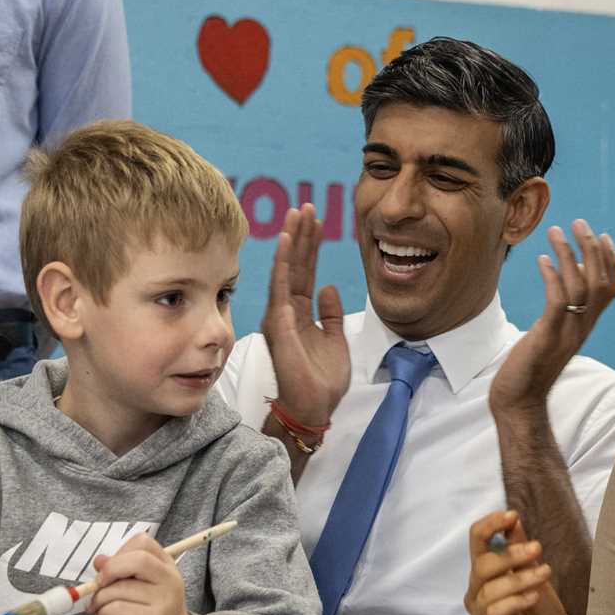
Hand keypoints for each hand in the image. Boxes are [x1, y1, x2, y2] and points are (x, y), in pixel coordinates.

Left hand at [89, 534, 214, 614]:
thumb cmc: (156, 611)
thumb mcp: (145, 585)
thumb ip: (124, 570)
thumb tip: (100, 560)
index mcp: (167, 565)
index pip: (142, 542)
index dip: (120, 552)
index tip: (110, 568)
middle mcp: (169, 579)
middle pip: (137, 560)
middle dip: (110, 570)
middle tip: (98, 584)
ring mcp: (163, 600)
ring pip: (120, 589)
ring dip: (99, 598)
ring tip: (97, 606)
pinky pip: (117, 609)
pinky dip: (102, 612)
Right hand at [261, 203, 349, 426]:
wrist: (313, 408)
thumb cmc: (321, 380)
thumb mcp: (335, 341)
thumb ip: (331, 315)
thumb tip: (330, 288)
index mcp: (300, 314)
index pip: (305, 273)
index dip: (311, 246)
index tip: (316, 220)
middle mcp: (286, 312)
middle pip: (294, 266)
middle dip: (300, 235)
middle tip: (304, 206)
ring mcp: (280, 318)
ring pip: (285, 271)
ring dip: (290, 242)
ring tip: (295, 216)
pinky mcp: (279, 326)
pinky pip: (280, 289)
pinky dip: (282, 266)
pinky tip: (284, 244)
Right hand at [464, 510, 571, 614]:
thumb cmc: (539, 610)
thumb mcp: (534, 572)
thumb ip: (520, 548)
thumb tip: (513, 520)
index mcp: (485, 571)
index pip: (476, 541)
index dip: (489, 525)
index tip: (511, 516)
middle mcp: (477, 589)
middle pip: (482, 564)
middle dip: (511, 554)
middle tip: (538, 549)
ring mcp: (480, 612)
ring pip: (490, 587)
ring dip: (521, 578)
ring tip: (545, 574)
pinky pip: (495, 611)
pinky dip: (517, 600)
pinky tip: (534, 597)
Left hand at [489, 219, 614, 414]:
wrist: (519, 402)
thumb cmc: (528, 369)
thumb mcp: (550, 336)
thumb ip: (560, 314)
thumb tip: (563, 284)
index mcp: (585, 327)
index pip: (610, 289)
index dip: (610, 260)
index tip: (603, 235)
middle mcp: (581, 328)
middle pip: (600, 282)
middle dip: (592, 248)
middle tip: (578, 222)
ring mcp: (567, 333)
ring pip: (581, 287)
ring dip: (569, 254)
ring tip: (555, 231)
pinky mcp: (547, 337)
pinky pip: (557, 301)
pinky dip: (552, 277)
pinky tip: (541, 260)